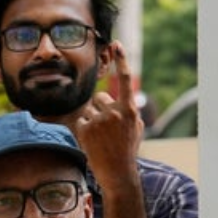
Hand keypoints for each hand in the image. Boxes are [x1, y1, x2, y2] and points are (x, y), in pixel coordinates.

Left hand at [70, 41, 143, 181]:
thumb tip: (123, 96)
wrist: (117, 172)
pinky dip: (84, 130)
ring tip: (101, 138)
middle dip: (101, 109)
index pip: (125, 80)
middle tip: (108, 130)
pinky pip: (81, 120)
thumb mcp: (135, 128)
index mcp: (130, 110)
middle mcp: (115, 112)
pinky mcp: (86, 129)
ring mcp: (99, 120)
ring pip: (89, 109)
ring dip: (92, 120)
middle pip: (100, 97)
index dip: (121, 61)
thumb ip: (128, 109)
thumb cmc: (127, 149)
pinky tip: (93, 142)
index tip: (117, 44)